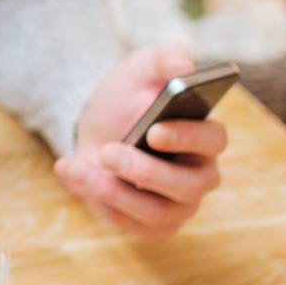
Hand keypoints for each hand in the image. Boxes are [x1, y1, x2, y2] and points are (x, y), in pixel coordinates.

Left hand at [55, 44, 227, 239]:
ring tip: (80, 167)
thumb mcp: (142, 67)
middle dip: (146, 172)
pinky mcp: (151, 224)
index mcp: (204, 134)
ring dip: (115, 192)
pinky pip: (133, 226)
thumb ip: (166, 58)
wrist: (96, 123)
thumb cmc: (129, 95)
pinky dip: (100, 203)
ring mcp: (178, 204)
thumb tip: (184, 68)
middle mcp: (199, 174)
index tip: (154, 130)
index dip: (187, 137)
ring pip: (158, 213)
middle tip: (109, 152)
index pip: (213, 140)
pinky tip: (72, 173)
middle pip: (189, 186)